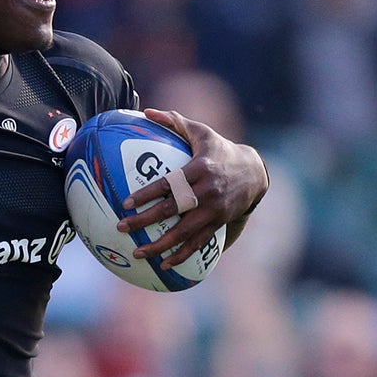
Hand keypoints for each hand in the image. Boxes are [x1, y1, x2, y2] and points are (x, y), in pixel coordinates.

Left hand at [115, 108, 268, 267]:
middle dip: (144, 221)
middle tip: (121, 227)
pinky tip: (164, 265)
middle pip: (171, 209)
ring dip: (160, 245)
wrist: (255, 174)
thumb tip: (146, 110)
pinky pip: (198, 243)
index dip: (147, 193)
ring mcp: (213, 210)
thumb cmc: (221, 150)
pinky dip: (182, 255)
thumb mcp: (202, 132)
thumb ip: (174, 121)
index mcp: (199, 169)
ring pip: (183, 232)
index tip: (126, 203)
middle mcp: (206, 191)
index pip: (168, 183)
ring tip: (137, 253)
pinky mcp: (218, 223)